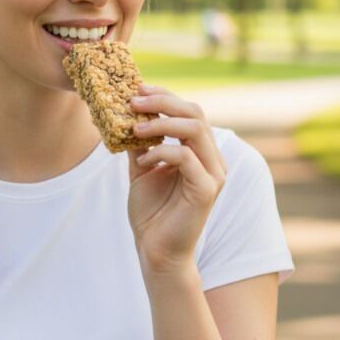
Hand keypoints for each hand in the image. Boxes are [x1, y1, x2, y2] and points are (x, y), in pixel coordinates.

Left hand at [126, 82, 227, 277]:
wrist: (155, 250)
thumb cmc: (151, 211)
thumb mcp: (141, 168)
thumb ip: (140, 142)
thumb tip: (126, 113)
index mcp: (200, 151)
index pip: (189, 111)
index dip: (165, 96)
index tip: (136, 89)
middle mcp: (212, 159)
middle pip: (195, 113)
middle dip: (163, 101)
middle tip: (133, 99)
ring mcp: (213, 174)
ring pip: (196, 129)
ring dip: (162, 122)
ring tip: (135, 127)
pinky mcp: (207, 190)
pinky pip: (186, 157)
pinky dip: (161, 152)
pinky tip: (142, 162)